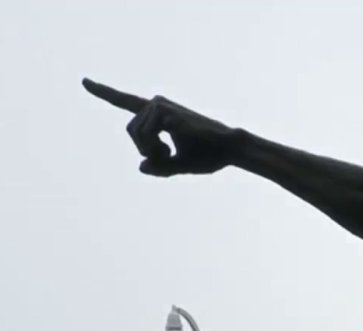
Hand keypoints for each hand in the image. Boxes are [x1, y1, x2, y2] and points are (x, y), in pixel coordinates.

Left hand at [83, 78, 237, 176]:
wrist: (230, 149)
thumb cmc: (209, 156)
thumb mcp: (179, 166)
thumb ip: (159, 167)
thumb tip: (140, 166)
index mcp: (159, 115)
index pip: (125, 101)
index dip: (104, 92)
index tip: (84, 81)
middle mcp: (157, 104)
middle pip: (130, 130)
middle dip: (145, 150)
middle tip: (166, 156)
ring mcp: (161, 104)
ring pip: (136, 133)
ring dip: (151, 150)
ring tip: (171, 153)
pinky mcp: (166, 110)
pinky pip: (146, 134)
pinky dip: (156, 148)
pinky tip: (174, 148)